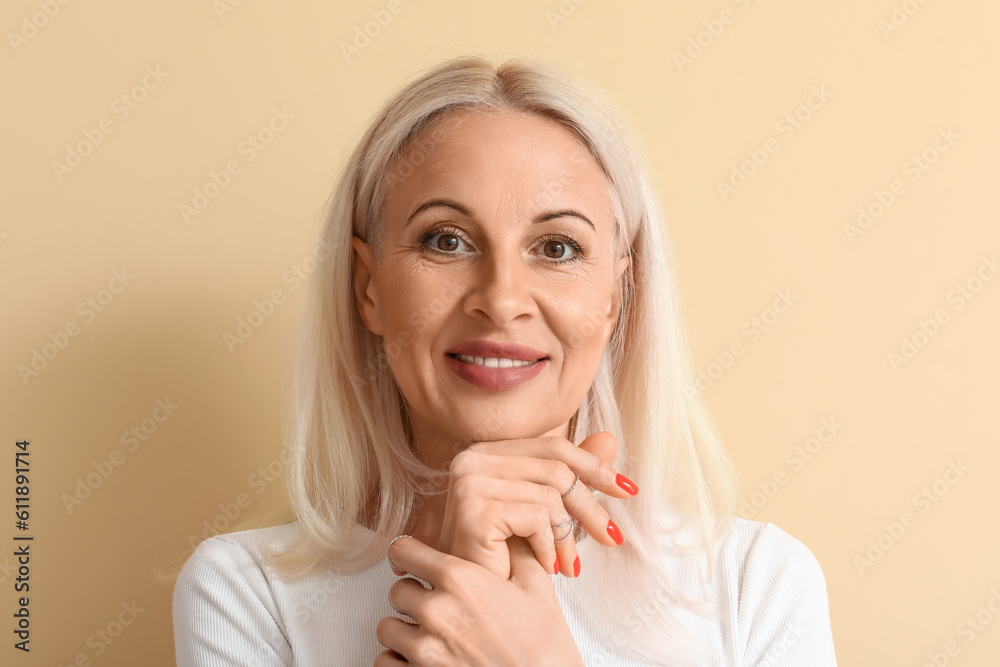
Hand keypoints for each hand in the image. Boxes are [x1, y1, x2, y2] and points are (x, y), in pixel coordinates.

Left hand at [375, 534, 584, 665]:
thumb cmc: (545, 647)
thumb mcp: (537, 587)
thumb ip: (513, 553)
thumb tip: (504, 534)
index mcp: (461, 580)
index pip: (404, 551)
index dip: (408, 554)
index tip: (412, 561)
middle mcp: (436, 611)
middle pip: (396, 591)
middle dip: (414, 596)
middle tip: (435, 606)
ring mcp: (425, 649)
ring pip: (387, 628)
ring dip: (404, 630)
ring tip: (429, 635)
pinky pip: (385, 663)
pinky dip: (397, 660)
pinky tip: (418, 659)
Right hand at [432, 431, 638, 580]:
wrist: (468, 602)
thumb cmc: (499, 558)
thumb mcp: (540, 511)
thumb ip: (570, 473)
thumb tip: (609, 440)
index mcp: (485, 452)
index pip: (552, 446)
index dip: (594, 467)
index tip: (627, 490)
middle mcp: (471, 459)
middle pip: (556, 469)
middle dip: (591, 507)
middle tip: (612, 537)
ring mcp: (469, 482)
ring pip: (550, 495)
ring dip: (568, 537)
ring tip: (570, 565)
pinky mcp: (473, 510)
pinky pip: (537, 518)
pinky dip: (549, 547)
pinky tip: (547, 568)